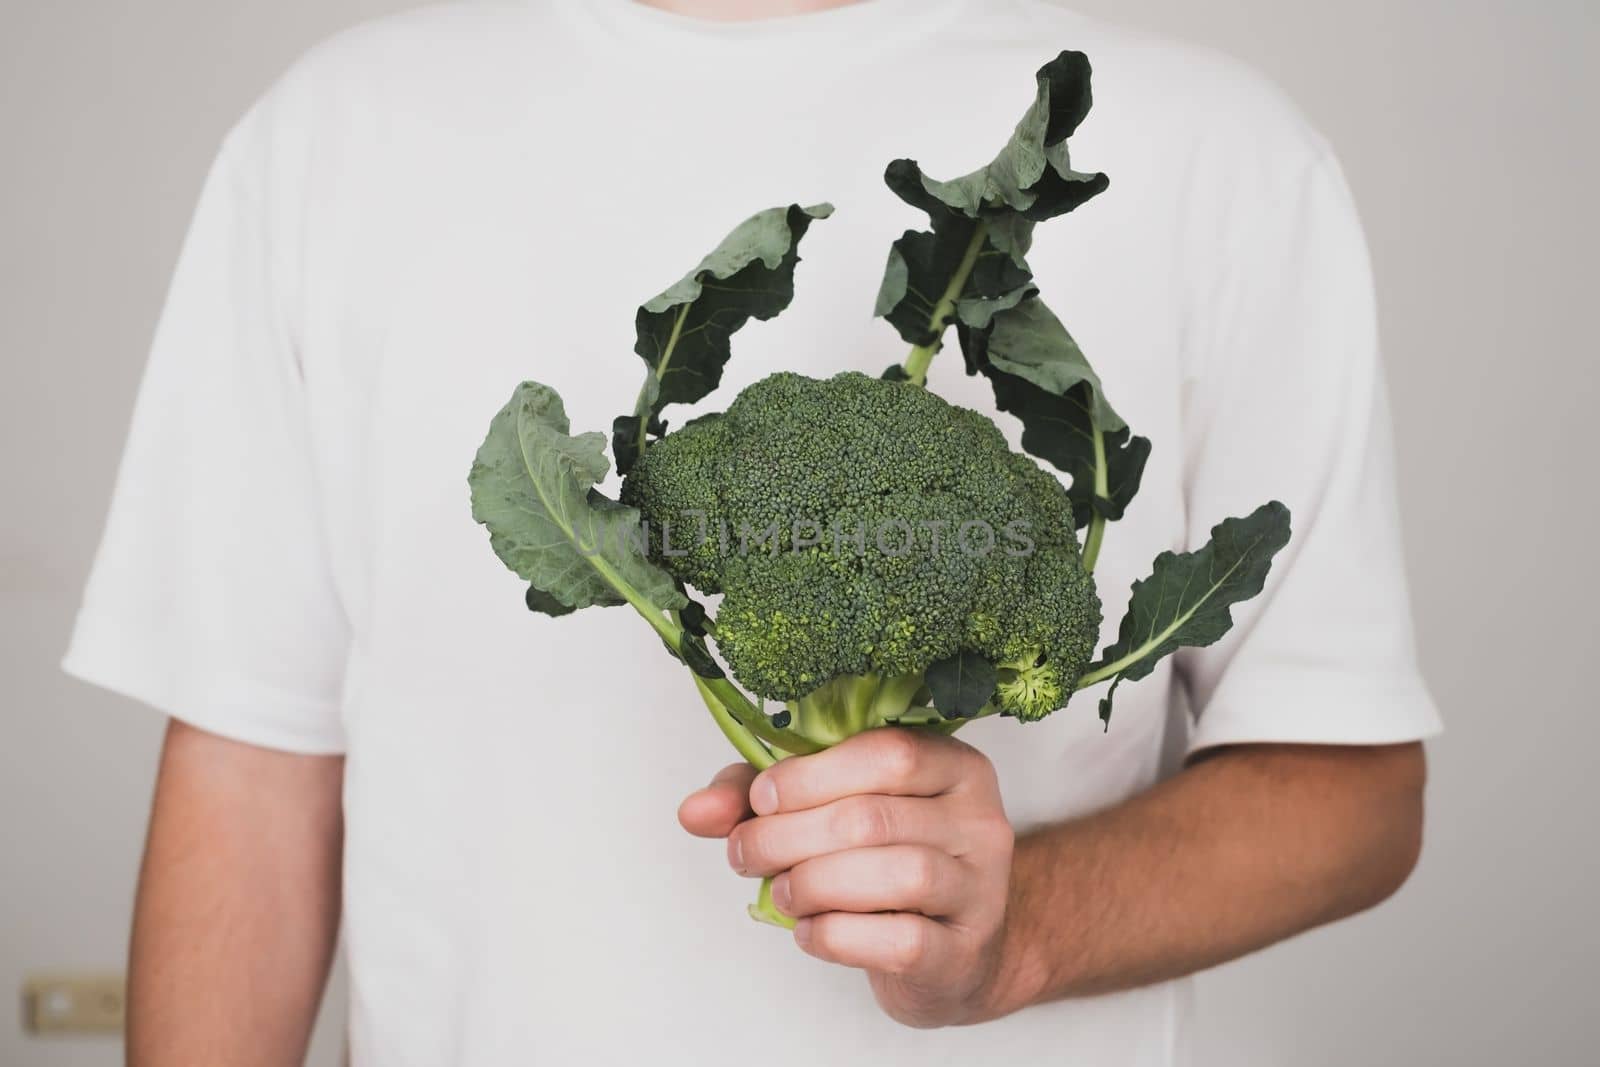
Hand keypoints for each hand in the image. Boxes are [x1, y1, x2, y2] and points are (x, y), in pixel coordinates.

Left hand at [678, 729, 1017, 1027]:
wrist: (955, 954)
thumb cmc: (887, 867)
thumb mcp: (832, 812)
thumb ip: (764, 798)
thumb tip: (695, 811)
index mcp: (954, 767)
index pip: (888, 753)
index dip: (809, 775)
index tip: (760, 799)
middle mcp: (979, 821)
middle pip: (874, 817)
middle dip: (788, 836)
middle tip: (745, 852)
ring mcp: (980, 889)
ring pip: (898, 875)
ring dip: (815, 883)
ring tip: (783, 892)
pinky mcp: (963, 953)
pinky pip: (900, 940)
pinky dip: (836, 935)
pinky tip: (809, 931)